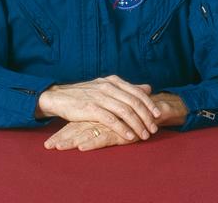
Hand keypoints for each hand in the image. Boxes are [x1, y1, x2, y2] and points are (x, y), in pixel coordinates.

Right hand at [36, 76, 160, 141]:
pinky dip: (123, 129)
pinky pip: (111, 120)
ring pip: (125, 111)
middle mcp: (108, 87)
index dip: (149, 104)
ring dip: (137, 125)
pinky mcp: (91, 109)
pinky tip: (130, 136)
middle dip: (146, 117)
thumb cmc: (84, 94)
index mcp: (113, 81)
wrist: (59, 97)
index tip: (158, 115)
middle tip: (153, 129)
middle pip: (133, 102)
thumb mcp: (106, 87)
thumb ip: (127, 89)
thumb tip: (147, 87)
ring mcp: (100, 97)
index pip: (137, 92)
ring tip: (144, 135)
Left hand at [43, 121, 126, 151]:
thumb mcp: (113, 119)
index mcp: (96, 115)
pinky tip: (82, 147)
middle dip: (62, 138)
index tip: (48, 143)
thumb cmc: (132, 115)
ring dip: (71, 141)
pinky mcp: (118, 130)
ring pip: (85, 133)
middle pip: (76, 129)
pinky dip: (91, 143)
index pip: (74, 125)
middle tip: (48, 146)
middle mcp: (100, 118)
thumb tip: (84, 133)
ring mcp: (108, 123)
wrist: (154, 110)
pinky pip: (102, 137)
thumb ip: (100, 122)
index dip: (62, 133)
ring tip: (58, 147)